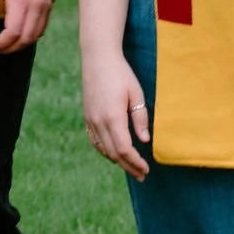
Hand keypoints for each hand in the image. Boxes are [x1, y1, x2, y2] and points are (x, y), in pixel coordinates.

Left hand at [0, 0, 52, 53]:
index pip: (13, 32)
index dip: (0, 44)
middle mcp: (35, 6)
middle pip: (25, 39)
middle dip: (9, 48)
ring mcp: (44, 7)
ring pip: (34, 37)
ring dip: (19, 45)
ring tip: (5, 45)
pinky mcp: (49, 7)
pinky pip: (41, 29)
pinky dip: (29, 37)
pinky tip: (17, 35)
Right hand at [82, 50, 152, 178]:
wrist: (98, 59)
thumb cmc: (121, 74)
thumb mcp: (136, 93)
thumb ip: (140, 118)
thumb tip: (144, 141)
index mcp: (112, 117)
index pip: (124, 148)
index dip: (135, 162)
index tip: (146, 169)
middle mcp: (99, 122)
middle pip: (114, 153)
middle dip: (128, 166)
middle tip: (142, 175)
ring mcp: (91, 120)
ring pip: (103, 149)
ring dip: (117, 161)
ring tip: (131, 168)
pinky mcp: (87, 117)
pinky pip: (95, 141)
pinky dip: (106, 151)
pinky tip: (114, 154)